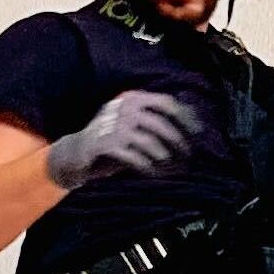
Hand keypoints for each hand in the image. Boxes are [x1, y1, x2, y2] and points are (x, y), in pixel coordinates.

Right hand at [43, 89, 197, 188]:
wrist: (74, 153)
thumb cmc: (111, 140)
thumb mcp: (132, 124)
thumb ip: (154, 121)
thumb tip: (191, 129)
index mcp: (132, 98)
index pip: (166, 102)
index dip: (186, 117)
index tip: (199, 133)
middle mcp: (123, 107)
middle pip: (161, 123)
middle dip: (178, 142)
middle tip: (188, 158)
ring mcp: (113, 125)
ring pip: (150, 142)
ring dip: (165, 159)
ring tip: (173, 170)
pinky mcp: (105, 144)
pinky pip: (135, 157)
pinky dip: (148, 168)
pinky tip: (154, 176)